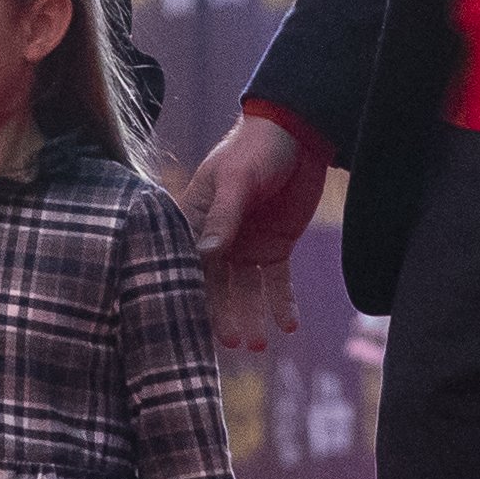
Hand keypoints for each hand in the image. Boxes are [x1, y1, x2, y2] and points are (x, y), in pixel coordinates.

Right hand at [181, 115, 324, 350]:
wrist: (298, 133)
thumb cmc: (256, 148)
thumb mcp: (237, 178)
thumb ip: (223, 215)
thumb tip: (206, 254)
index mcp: (195, 218)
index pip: (184, 260)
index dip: (182, 290)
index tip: (181, 322)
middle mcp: (217, 238)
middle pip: (214, 284)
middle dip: (221, 314)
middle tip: (229, 344)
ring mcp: (246, 245)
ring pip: (245, 289)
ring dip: (250, 316)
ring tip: (257, 345)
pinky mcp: (275, 247)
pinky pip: (277, 281)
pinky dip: (282, 303)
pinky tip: (288, 326)